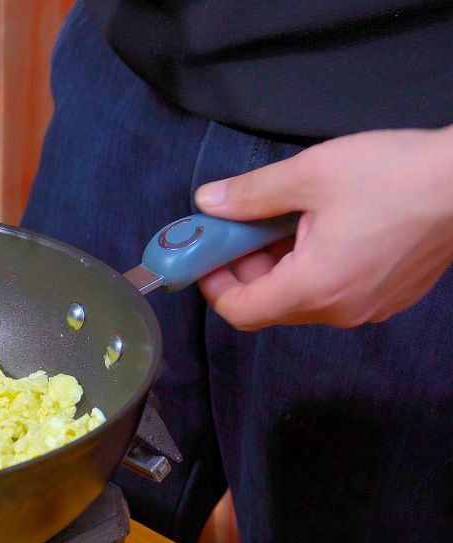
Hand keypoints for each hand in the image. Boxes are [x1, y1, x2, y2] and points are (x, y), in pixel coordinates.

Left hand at [195, 126, 452, 330]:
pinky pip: (335, 289)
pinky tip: (320, 225)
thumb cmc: (394, 177)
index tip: (205, 252)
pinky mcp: (391, 294)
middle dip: (244, 267)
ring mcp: (370, 306)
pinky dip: (313, 264)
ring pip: (302, 296)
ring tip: (284, 217)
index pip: (241, 311)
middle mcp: (341, 309)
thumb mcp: (308, 175)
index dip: (212, 283)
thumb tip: (208, 203)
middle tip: (240, 225)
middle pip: (269, 304)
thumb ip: (251, 195)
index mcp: (314, 288)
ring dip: (279, 263)